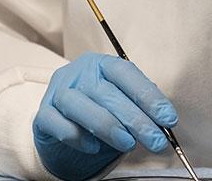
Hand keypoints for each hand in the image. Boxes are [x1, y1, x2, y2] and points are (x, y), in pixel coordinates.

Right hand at [33, 52, 179, 180]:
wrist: (63, 126)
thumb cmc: (99, 111)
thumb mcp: (121, 104)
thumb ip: (139, 108)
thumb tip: (164, 124)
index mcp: (101, 64)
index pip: (126, 73)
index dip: (149, 96)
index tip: (168, 119)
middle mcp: (78, 73)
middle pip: (106, 92)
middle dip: (136, 119)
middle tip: (156, 140)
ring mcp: (57, 91)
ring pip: (80, 105)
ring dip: (108, 126)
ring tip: (128, 144)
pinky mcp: (43, 114)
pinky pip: (59, 124)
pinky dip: (77, 136)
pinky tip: (93, 147)